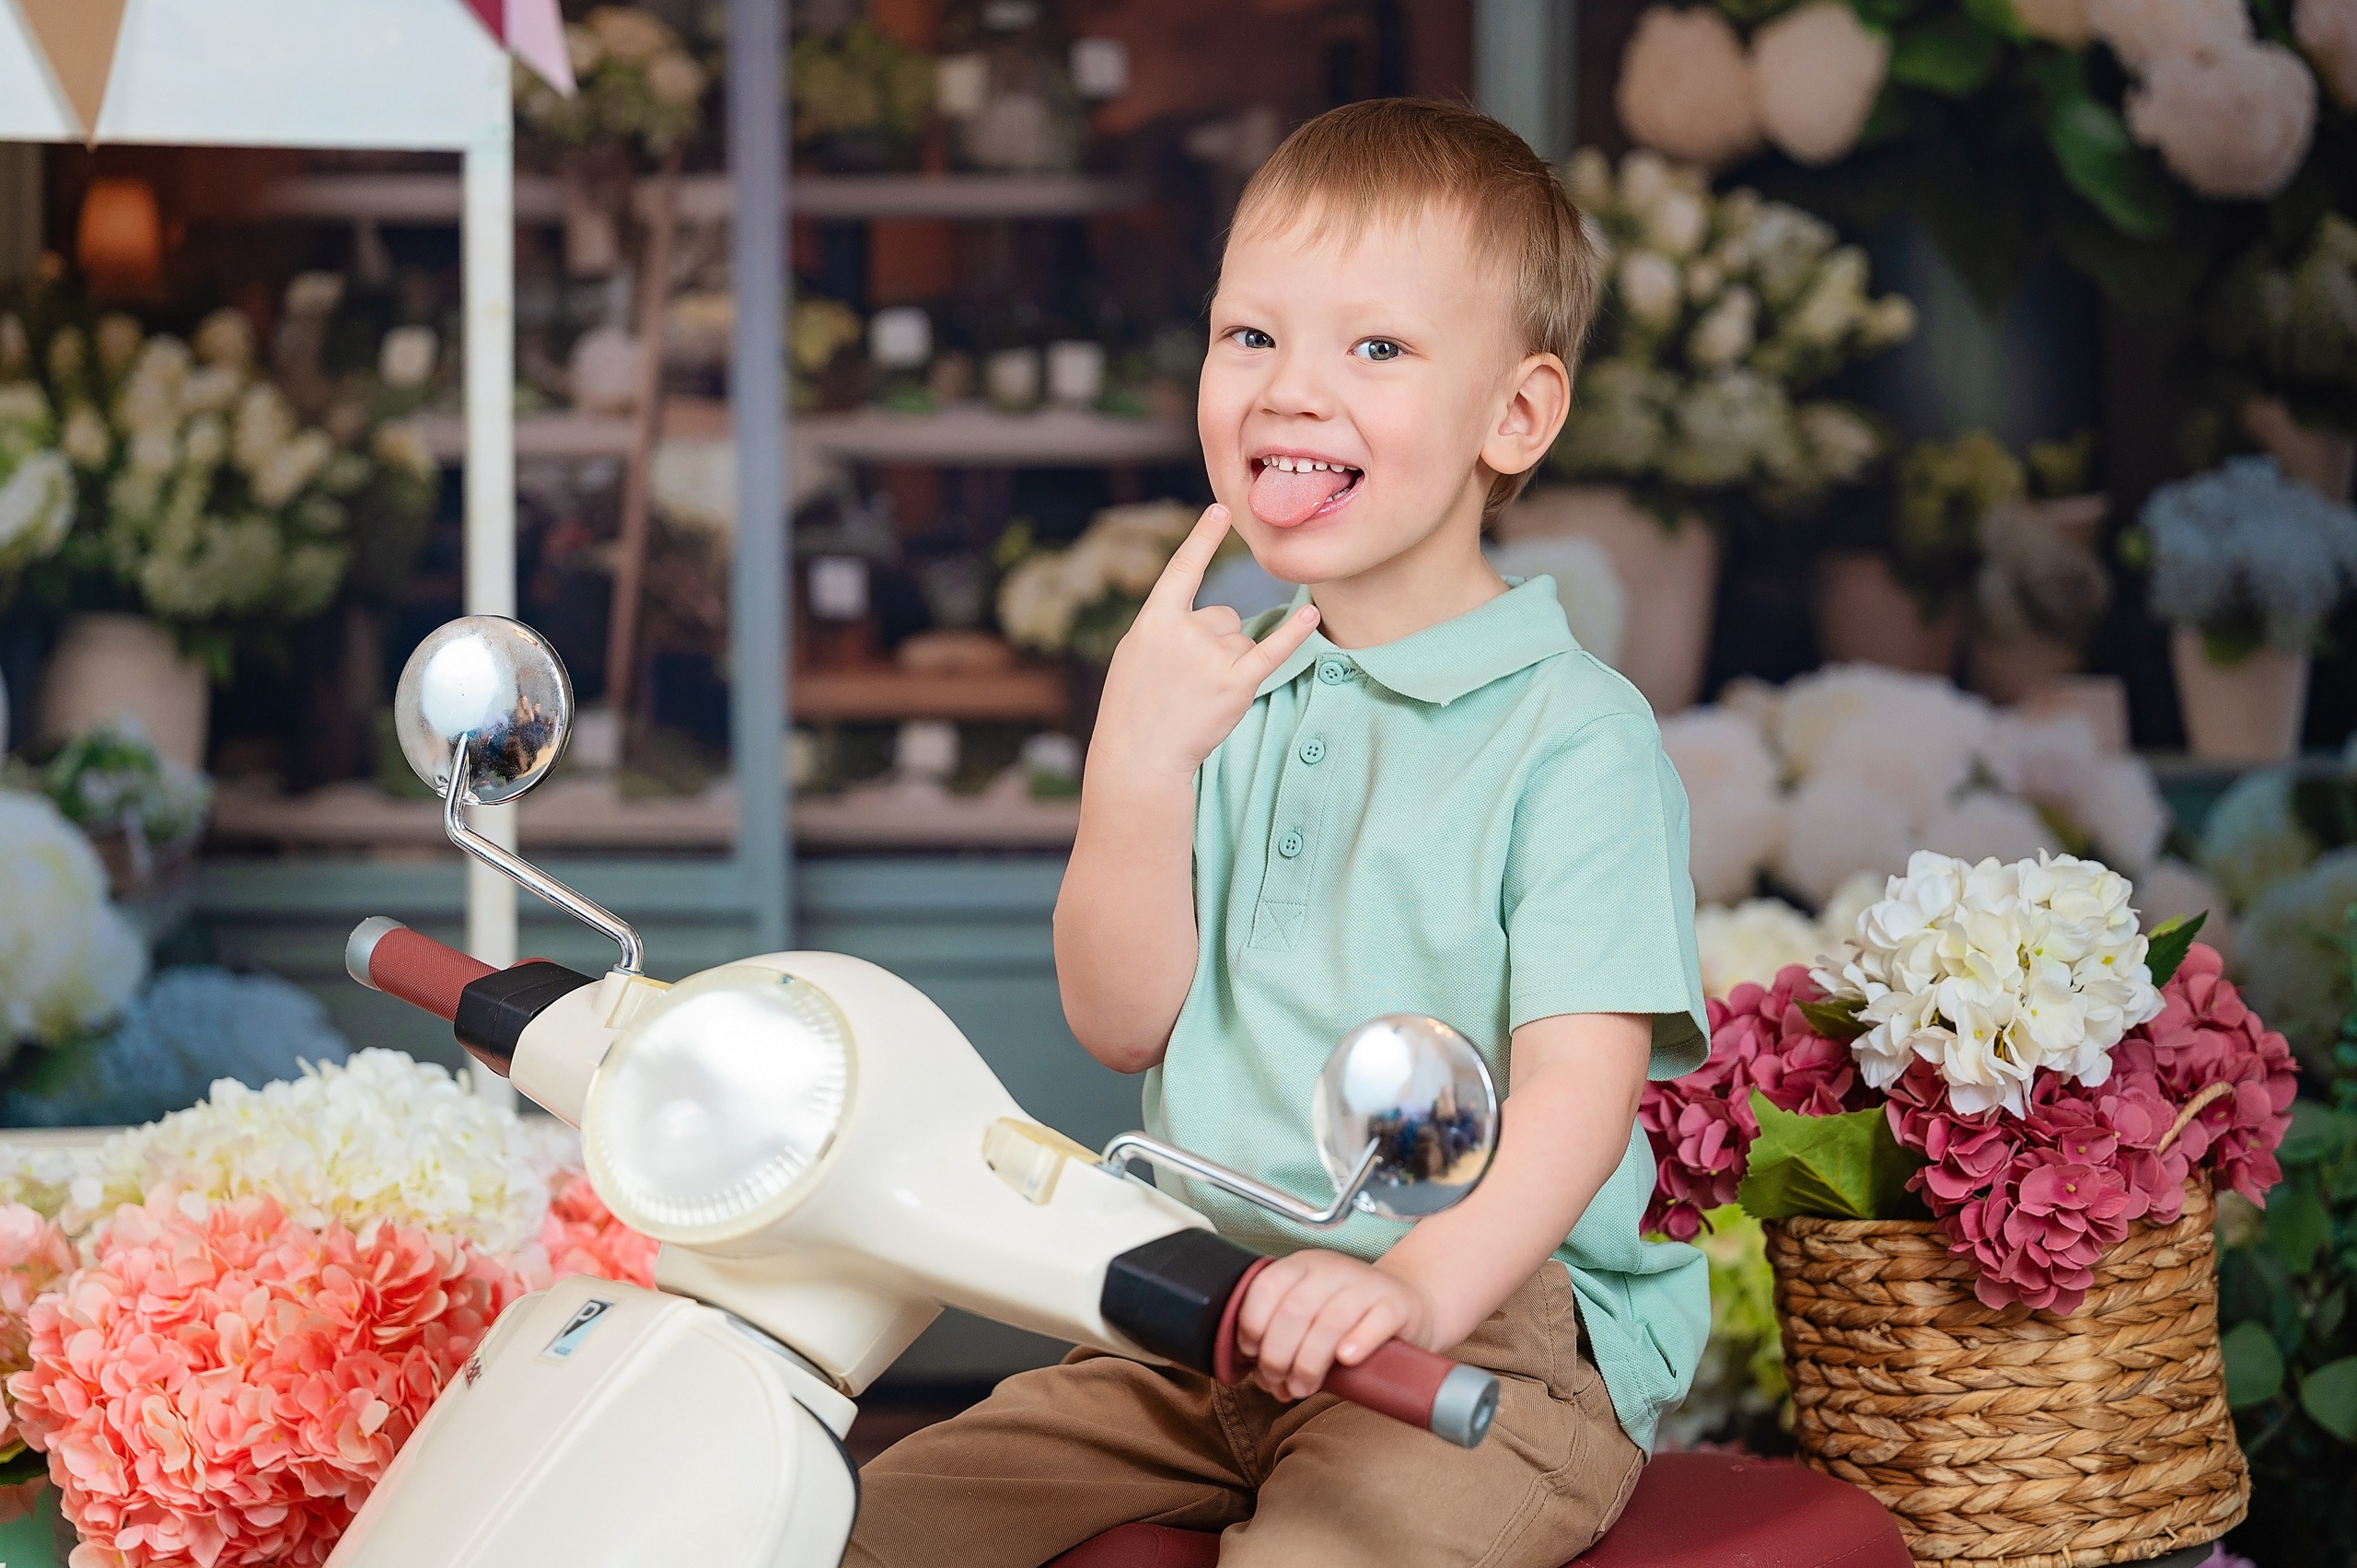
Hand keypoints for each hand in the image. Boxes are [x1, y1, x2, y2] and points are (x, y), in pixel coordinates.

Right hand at [1090, 505, 1319, 786]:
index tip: (1221, 509)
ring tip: (1199, 694)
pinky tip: (1310, 617)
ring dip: (1230, 663)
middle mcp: (1184, 632)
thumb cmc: (1135, 706)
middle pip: (1224, 615)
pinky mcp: (1235, 684)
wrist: (1139, 756)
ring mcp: (1211, 658)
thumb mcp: (1135, 655)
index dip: (1202, 538)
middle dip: (1214, 643)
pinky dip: (1293, 635)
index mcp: (1154, 621)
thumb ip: (1169, 626)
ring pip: (1241, 639)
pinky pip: (1271, 651)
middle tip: (1187, 680)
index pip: (1182, 569)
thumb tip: (1219, 616)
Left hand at [1234, 1250, 1436, 1401]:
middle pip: (1296, 1309)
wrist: (1409, 1303)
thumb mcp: (1310, 1318)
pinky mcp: (1398, 1305)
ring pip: (1331, 1320)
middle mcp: (1332, 1269)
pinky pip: (1376, 1321)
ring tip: (1303, 1387)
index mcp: (1303, 1266)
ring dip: (1310, 1361)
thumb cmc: (1350, 1319)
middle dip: (1278, 1353)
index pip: (1266, 1286)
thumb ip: (1283, 1342)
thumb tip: (1262, 1378)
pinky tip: (1345, 1361)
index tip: (1251, 1354)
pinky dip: (1357, 1343)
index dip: (1252, 1324)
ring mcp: (1367, 1285)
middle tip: (1278, 1381)